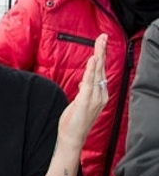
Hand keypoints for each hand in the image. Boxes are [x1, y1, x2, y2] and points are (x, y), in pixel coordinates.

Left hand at [58, 34, 108, 148]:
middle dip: (102, 51)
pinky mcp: (86, 102)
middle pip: (102, 69)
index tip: (101, 42)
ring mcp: (94, 98)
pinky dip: (92, 71)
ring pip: (97, 73)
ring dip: (99, 56)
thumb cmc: (75, 121)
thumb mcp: (79, 102)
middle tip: (102, 37)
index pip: (101, 71)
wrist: (72, 138)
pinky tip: (93, 60)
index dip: (101, 56)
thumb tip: (83, 82)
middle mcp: (100, 95)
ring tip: (100, 43)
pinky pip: (89, 83)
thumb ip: (84, 91)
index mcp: (99, 94)